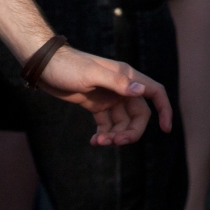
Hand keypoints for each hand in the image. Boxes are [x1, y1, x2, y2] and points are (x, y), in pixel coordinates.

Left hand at [36, 45, 173, 145]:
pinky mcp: (95, 104)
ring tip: (99, 142)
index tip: (166, 130)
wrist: (44, 66)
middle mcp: (121, 87)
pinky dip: (104, 134)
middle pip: (139, 114)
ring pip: (123, 122)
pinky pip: (107, 124)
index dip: (164, 109)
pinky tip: (94, 141)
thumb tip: (142, 91)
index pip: (154, 92)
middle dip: (131, 132)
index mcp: (126, 76)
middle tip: (115, 143)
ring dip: (115, 135)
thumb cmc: (68, 67)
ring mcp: (108, 96)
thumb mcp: (91, 74)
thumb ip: (118, 82)